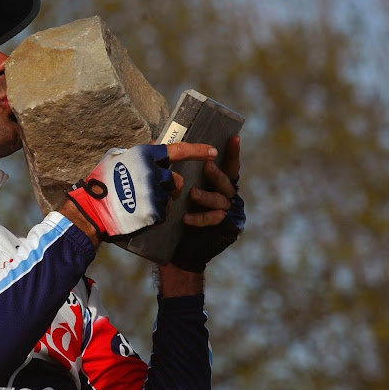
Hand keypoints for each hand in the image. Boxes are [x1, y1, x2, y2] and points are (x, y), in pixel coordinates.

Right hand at [66, 142, 216, 239]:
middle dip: (170, 186)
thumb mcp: (117, 159)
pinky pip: (163, 213)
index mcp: (145, 156)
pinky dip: (154, 214)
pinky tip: (139, 213)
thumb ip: (139, 155)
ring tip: (140, 203)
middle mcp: (153, 173)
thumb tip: (156, 146)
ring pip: (170, 198)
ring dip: (161, 200)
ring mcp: (155, 194)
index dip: (198, 151)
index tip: (213, 152)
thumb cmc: (100, 183)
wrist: (91, 210)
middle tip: (152, 190)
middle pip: (177, 180)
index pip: (179, 150)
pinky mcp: (154, 213)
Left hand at [170, 135, 244, 272]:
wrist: (178, 251)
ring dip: (206, 196)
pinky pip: (213, 219)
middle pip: (226, 181)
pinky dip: (200, 217)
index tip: (233, 138)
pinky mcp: (224, 227)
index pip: (229, 166)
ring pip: (220, 199)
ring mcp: (228, 212)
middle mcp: (226, 196)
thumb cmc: (176, 216)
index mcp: (218, 185)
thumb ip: (171, 169)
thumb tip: (156, 143)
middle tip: (207, 166)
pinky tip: (186, 218)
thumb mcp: (175, 190)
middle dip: (216, 174)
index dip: (233, 153)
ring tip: (192, 194)